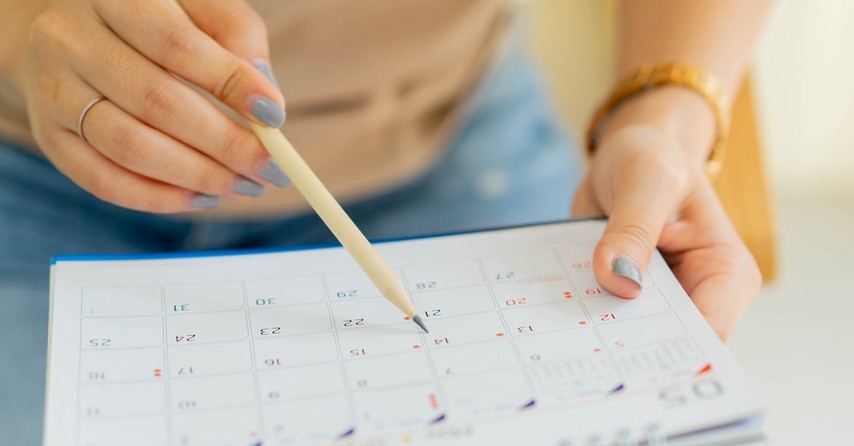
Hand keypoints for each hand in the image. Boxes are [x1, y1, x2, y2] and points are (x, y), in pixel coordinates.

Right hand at [22, 0, 287, 211]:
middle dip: (224, 144)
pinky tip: (201, 197)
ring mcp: (53, 90)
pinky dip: (159, 198)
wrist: (67, 29)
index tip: (275, 115)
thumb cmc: (153, 18)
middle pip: (156, 102)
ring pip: (130, 147)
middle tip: (271, 168)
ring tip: (243, 185)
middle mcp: (70, 40)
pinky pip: (103, 181)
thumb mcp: (196, 6)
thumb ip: (236, 35)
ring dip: (197, 176)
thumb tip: (266, 99)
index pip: (176, 44)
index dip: (229, 82)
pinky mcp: (50, 137)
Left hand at [572, 123, 760, 340]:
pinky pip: (601, 318)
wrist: (630, 154)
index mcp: (726, 273)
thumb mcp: (647, 181)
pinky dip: (578, 315)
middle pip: (665, 344)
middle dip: (627, 349)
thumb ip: (633, 230)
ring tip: (558, 336)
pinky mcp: (624, 296)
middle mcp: (698, 295)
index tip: (622, 357)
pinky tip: (549, 316)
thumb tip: (618, 281)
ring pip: (629, 338)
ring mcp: (659, 301)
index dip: (668, 352)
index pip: (706, 332)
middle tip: (577, 350)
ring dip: (596, 336)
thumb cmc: (653, 158)